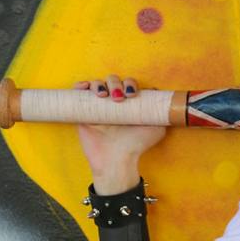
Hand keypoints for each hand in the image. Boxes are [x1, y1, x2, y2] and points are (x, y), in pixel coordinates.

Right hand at [74, 75, 165, 191]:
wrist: (117, 160)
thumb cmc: (137, 145)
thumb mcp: (156, 128)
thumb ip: (160, 113)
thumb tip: (160, 96)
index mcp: (130, 103)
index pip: (129, 84)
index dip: (130, 84)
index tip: (132, 94)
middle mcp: (114, 103)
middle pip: (112, 80)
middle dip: (115, 84)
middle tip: (118, 98)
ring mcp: (98, 107)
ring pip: (96, 84)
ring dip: (99, 84)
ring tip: (103, 96)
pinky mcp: (83, 112)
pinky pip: (78, 93)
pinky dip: (79, 86)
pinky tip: (84, 88)